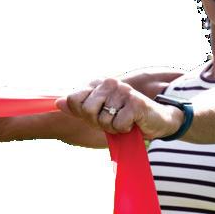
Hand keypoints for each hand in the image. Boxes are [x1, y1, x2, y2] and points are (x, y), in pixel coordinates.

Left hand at [55, 78, 181, 139]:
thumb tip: (58, 103)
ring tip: (124, 122)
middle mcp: (109, 83)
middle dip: (98, 122)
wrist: (156, 121)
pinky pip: (118, 125)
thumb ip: (78, 108)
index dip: (83, 114)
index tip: (98, 115)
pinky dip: (124, 130)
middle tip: (113, 120)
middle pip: (86, 110)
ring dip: (113, 128)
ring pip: (103, 120)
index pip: (73, 99)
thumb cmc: (125, 117)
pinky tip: (133, 123)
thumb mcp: (98, 114)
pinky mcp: (135, 103)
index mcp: (98, 83)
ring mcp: (123, 91)